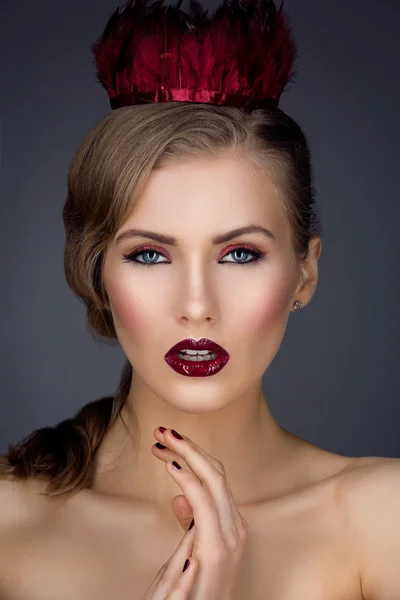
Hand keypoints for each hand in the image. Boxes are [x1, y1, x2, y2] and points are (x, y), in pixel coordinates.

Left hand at [152, 427, 248, 599]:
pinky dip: (189, 479)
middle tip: (162, 430)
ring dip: (188, 454)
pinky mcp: (217, 549)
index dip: (191, 455)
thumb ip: (189, 524)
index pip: (214, 478)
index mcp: (230, 525)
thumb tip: (179, 498)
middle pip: (216, 472)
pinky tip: (171, 465)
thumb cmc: (196, 592)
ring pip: (214, 480)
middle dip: (189, 447)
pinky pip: (205, 504)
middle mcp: (235, 527)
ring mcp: (230, 537)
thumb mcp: (191, 552)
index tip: (166, 443)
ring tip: (164, 440)